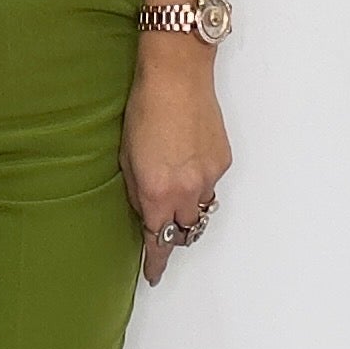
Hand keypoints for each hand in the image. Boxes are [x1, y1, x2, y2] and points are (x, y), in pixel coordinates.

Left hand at [121, 41, 231, 286]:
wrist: (177, 75)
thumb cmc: (145, 108)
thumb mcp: (126, 157)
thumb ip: (136, 191)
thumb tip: (144, 210)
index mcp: (155, 193)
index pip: (158, 241)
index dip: (157, 261)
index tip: (154, 273)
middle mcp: (185, 192)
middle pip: (185, 231)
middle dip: (174, 233)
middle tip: (164, 226)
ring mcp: (208, 177)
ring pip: (201, 209)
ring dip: (189, 208)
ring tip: (177, 190)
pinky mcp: (223, 161)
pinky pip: (211, 184)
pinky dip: (201, 181)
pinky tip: (189, 160)